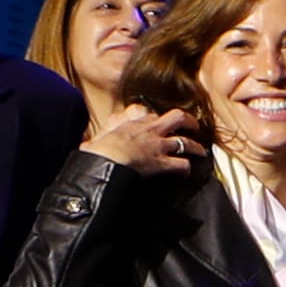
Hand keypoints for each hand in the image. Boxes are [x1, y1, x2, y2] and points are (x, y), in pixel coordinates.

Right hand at [88, 98, 203, 172]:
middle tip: (194, 126)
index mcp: (131, 122)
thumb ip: (93, 139)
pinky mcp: (161, 163)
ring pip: (185, 141)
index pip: (147, 113)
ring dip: (195, 147)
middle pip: (177, 117)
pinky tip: (187, 173)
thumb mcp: (93, 140)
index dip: (155, 117)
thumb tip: (84, 144)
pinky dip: (186, 169)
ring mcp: (158, 146)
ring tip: (201, 151)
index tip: (158, 121)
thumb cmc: (96, 152)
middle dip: (188, 121)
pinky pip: (181, 164)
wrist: (104, 161)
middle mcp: (149, 131)